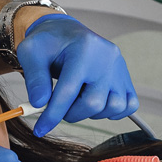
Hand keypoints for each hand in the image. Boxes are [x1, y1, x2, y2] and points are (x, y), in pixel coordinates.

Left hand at [17, 14, 138, 136]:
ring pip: (113, 107)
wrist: (65, 32)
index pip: (68, 91)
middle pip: (93, 103)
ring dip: (92, 113)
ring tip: (77, 101)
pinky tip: (96, 105)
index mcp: (83, 49)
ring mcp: (119, 68)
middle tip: (59, 108)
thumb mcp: (31, 53)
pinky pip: (129, 104)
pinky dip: (114, 112)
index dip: (53, 114)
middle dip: (71, 114)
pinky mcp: (125, 77)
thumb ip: (35, 78)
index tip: (40, 129)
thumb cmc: (47, 43)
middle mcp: (107, 58)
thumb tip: (39, 103)